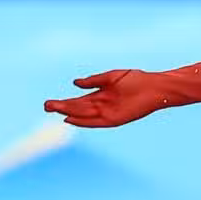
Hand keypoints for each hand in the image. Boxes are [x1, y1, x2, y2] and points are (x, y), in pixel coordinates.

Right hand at [44, 69, 166, 127]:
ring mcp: (108, 112)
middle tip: (46, 106)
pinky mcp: (115, 118)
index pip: (79, 100)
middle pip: (78, 108)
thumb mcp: (111, 77)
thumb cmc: (136, 80)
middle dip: (62, 107)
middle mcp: (102, 105)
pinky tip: (71, 119)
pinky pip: (96, 122)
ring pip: (84, 114)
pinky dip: (83, 121)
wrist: (154, 87)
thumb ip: (93, 81)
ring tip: (54, 110)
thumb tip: (75, 83)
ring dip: (69, 113)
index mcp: (101, 95)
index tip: (49, 102)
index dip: (64, 102)